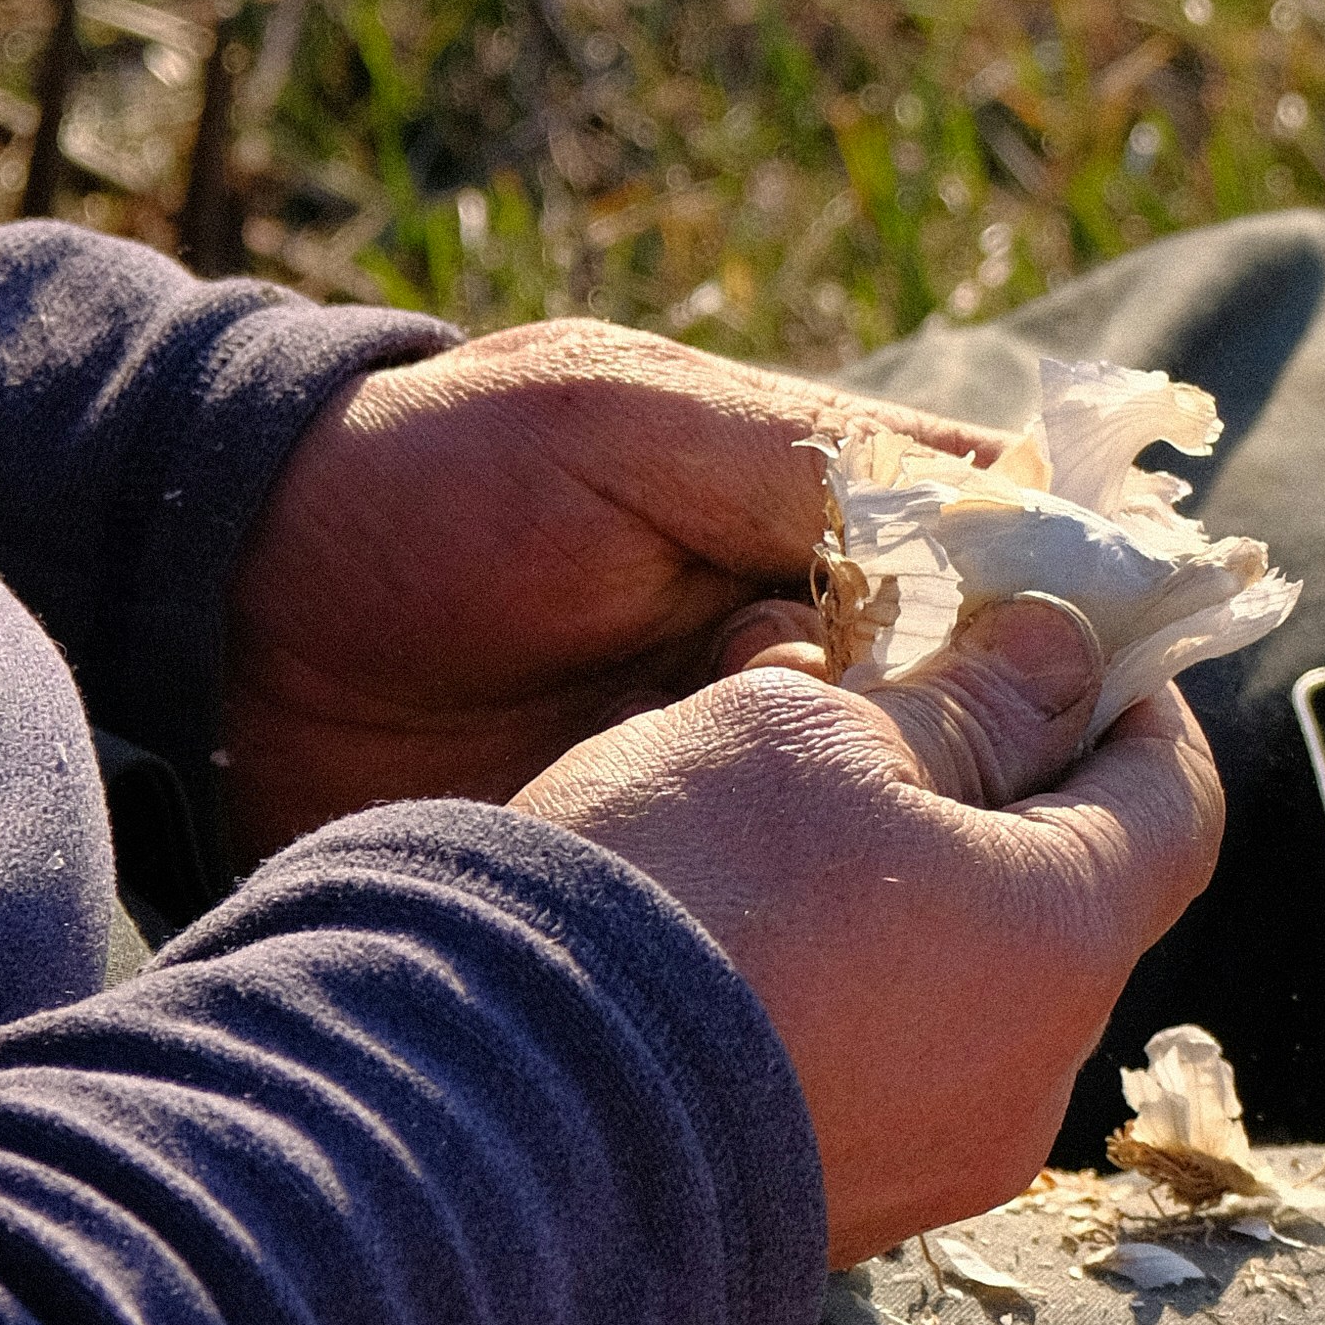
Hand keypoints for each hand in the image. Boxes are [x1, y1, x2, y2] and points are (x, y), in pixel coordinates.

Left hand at [219, 322, 995, 853]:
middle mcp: (807, 655)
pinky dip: (771, 899)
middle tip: (860, 723)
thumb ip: (809, 458)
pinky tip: (738, 884)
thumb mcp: (625, 422)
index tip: (1097, 672)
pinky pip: (764, 901)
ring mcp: (738, 772)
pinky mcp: (667, 869)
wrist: (227, 615)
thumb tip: (1028, 504)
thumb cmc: (433, 476)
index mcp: (822, 524)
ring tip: (754, 781)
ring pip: (885, 822)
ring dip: (858, 821)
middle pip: (975, 722)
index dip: (1068, 624)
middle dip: (961, 742)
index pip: (1007, 573)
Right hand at [518, 603, 1225, 1263]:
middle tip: (887, 706)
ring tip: (775, 822)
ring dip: (907, 895)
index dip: (1136, 703)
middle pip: (1069, 900)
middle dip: (998, 791)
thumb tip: (1063, 661)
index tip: (1065, 637)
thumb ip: (964, 698)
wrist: (494, 1132)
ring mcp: (935, 1165)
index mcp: (1062, 941)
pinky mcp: (836, 1215)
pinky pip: (880, 1074)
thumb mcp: (811, 732)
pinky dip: (843, 993)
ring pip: (966, 990)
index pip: (1180, 801)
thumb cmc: (670, 898)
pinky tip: (733, 939)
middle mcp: (1029, 1078)